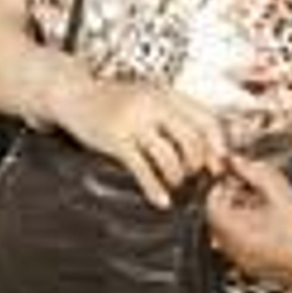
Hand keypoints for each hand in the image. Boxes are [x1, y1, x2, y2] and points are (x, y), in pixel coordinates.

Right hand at [57, 81, 227, 207]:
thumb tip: (202, 144)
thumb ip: (172, 114)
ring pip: (170, 157)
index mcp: (166, 94)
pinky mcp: (116, 139)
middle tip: (193, 175)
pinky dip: (155, 188)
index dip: (217, 145)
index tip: (219, 163)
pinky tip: (160, 199)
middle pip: (192, 140)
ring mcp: (134, 122)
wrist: (73, 93)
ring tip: (174, 183)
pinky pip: (143, 169)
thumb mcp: (147, 97)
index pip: (206, 119)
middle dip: (196, 164)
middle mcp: (153, 105)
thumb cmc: (111, 99)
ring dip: (177, 177)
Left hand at [207, 155, 291, 290]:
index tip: (233, 180)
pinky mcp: (263, 273)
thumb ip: (257, 173)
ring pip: (228, 238)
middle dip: (228, 203)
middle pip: (217, 224)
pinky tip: (271, 225)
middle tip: (246, 190)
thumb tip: (237, 160)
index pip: (211, 209)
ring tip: (261, 206)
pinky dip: (247, 235)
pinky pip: (242, 251)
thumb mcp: (284, 194)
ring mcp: (251, 267)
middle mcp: (241, 256)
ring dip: (237, 219)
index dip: (220, 189)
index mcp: (242, 237)